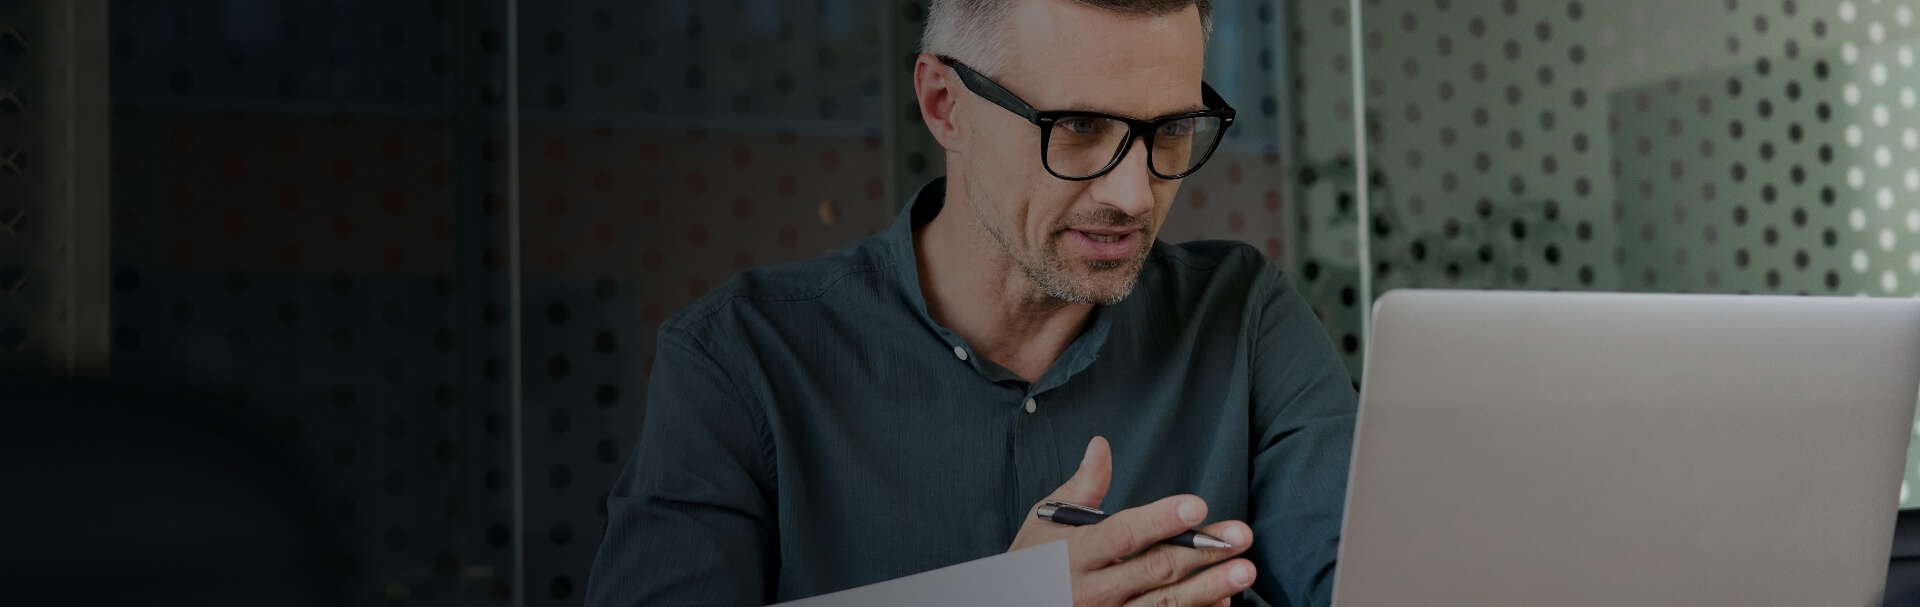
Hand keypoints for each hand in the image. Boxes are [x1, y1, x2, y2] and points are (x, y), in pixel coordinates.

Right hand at [1008, 437, 1255, 606]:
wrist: (1009, 605)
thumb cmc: (1031, 562)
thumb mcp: (1045, 522)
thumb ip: (1081, 486)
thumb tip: (1101, 445)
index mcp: (1074, 553)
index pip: (1123, 534)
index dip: (1160, 520)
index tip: (1197, 505)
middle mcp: (1091, 589)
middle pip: (1153, 570)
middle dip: (1201, 553)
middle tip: (1240, 537)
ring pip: (1164, 604)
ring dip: (1208, 588)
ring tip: (1244, 571)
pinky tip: (1223, 602)